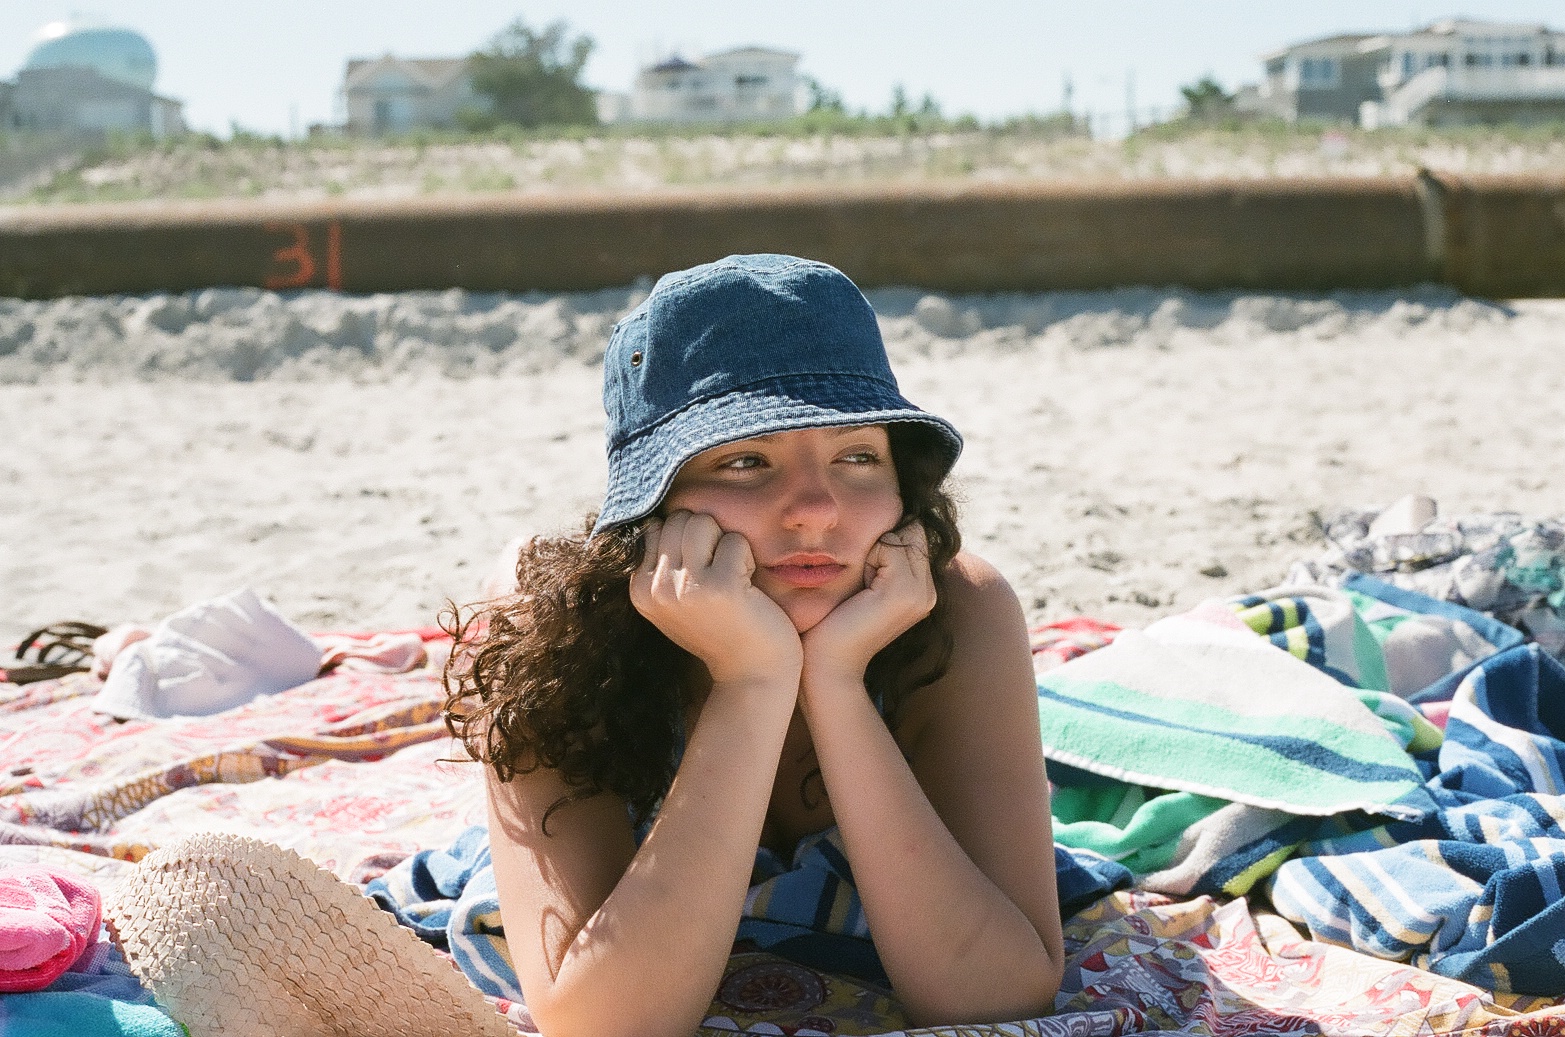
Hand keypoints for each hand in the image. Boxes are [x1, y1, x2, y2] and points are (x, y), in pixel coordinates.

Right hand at [630, 511, 802, 686]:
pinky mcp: (720, 586)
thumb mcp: (675, 599)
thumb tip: (656, 515)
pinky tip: (747, 588)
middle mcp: (657, 588)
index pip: (656, 527)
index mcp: (640, 589)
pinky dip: (747, 557)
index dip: (686, 540)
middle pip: (679, 519)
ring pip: (703, 523)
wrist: (752, 672)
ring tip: (731, 575)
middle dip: (706, 536)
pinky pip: (735, 540)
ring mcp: (686, 587)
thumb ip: (661, 562)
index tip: (699, 574)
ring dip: (725, 543)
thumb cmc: (719, 627)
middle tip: (719, 571)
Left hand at [801, 523, 936, 683]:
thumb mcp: (858, 583)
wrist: (825, 666)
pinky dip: (866, 556)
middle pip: (909, 529)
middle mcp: (928, 590)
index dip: (881, 540)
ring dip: (871, 549)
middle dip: (878, 541)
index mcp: (920, 588)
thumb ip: (875, 557)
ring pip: (901, 534)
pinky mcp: (904, 593)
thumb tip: (875, 520)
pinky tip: (857, 589)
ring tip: (857, 587)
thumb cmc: (830, 623)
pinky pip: (890, 545)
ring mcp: (921, 593)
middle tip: (857, 580)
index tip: (861, 575)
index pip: (911, 531)